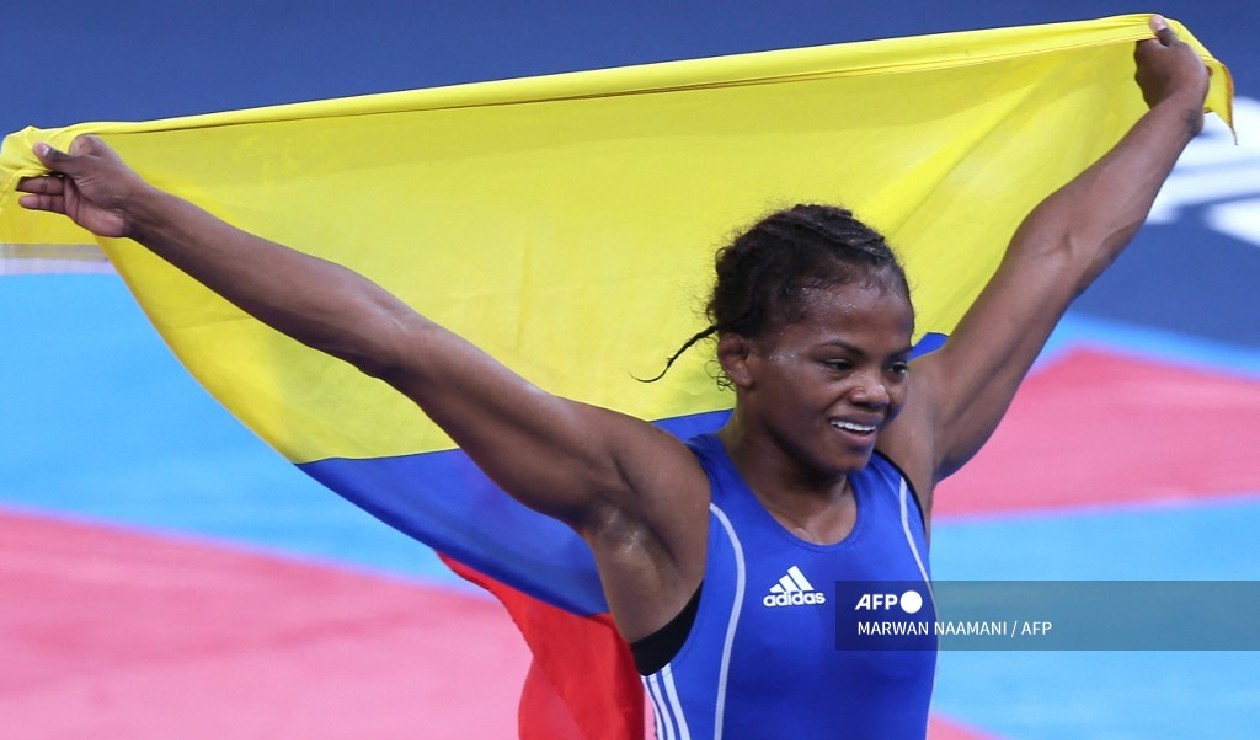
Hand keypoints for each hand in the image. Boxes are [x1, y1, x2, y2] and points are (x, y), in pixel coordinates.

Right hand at [16, 135, 151, 237]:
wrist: (132, 212)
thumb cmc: (112, 181)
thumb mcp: (84, 166)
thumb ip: (59, 159)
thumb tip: (37, 147)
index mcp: (84, 151)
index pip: (57, 147)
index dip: (41, 150)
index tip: (21, 151)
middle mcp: (77, 167)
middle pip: (49, 167)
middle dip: (31, 169)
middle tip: (10, 170)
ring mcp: (74, 187)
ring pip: (48, 185)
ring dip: (31, 185)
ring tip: (13, 185)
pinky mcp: (73, 206)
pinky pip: (52, 202)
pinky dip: (39, 201)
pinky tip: (24, 201)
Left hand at [1134, 15, 1208, 130]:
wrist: (1181, 109)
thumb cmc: (1183, 72)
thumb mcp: (1180, 48)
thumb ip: (1167, 35)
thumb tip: (1153, 20)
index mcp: (1144, 53)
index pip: (1147, 38)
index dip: (1162, 37)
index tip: (1176, 39)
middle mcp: (1140, 69)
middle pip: (1155, 56)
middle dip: (1172, 54)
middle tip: (1190, 55)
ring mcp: (1146, 86)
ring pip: (1163, 71)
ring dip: (1178, 69)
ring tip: (1198, 71)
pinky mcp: (1154, 99)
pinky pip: (1167, 85)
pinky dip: (1178, 83)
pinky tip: (1194, 85)